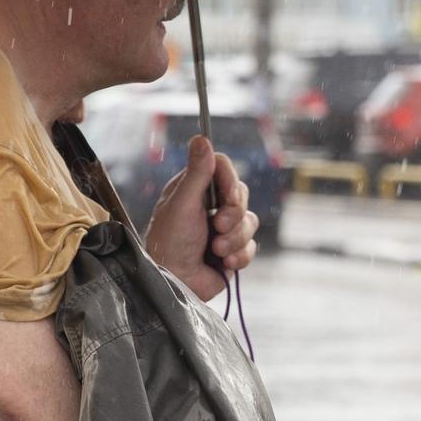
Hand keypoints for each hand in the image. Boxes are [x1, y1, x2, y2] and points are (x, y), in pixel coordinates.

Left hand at [144, 135, 257, 300]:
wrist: (174, 283)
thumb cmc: (169, 242)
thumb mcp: (182, 203)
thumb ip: (196, 172)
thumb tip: (201, 137)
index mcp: (193, 188)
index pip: (223, 168)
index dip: (230, 180)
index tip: (227, 196)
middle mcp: (208, 206)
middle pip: (240, 194)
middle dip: (233, 214)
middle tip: (217, 226)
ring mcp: (222, 229)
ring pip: (250, 222)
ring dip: (234, 239)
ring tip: (216, 250)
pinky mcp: (232, 251)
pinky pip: (251, 246)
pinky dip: (239, 256)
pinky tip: (223, 263)